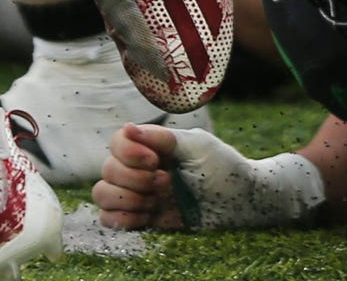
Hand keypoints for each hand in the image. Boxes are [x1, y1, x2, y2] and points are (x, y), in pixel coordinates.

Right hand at [92, 124, 323, 231]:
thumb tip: (128, 128)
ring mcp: (140, 194)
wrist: (243, 203)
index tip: (155, 160)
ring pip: (103, 194)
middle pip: (107, 169)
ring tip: (157, 201)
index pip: (117, 142)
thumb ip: (162, 139)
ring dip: (128, 198)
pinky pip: (110, 219)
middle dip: (135, 179)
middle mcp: (141, 168)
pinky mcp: (143, 219)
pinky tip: (149, 215)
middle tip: (167, 182)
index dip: (128, 152)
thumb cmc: (224, 169)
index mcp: (152, 146)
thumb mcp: (197, 146)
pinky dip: (123, 218)